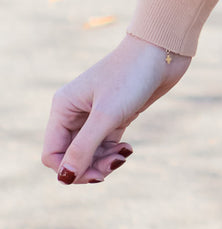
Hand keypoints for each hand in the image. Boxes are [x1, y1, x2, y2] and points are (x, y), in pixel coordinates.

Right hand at [42, 33, 190, 185]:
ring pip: (90, 153)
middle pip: (71, 156)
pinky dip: (114, 153)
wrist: (162, 50)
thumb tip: (65, 178)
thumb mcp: (106, 114)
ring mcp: (95, 113)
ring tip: (124, 155)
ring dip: (104, 162)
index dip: (69, 170)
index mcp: (63, 107)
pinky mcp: (115, 115)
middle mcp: (74, 111)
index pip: (52, 153)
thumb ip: (84, 147)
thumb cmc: (131, 76)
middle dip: (89, 167)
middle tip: (114, 165)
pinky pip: (105, 145)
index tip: (95, 174)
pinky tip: (128, 150)